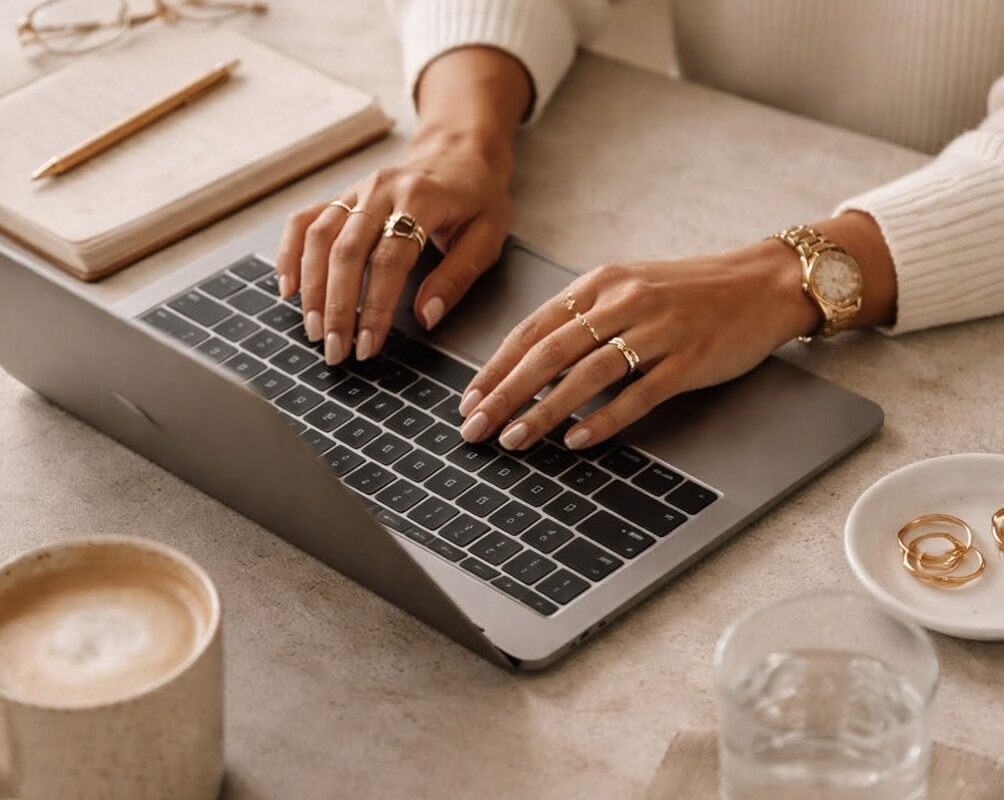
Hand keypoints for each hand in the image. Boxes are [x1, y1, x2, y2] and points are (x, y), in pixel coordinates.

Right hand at [275, 129, 511, 363]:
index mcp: (421, 198)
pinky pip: (305, 221)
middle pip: (346, 251)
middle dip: (337, 307)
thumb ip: (456, 277)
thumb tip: (426, 317)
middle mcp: (381, 190)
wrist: (459, 153)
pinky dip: (290, 253)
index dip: (375, 306)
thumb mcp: (487, 237)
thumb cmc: (476, 198)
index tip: (368, 345)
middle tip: (336, 349)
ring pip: (319, 238)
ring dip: (312, 288)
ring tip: (314, 329)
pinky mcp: (342, 196)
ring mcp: (356, 191)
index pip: (389, 260)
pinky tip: (289, 287)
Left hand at [456, 240, 822, 450]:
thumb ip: (583, 317)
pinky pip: (640, 394)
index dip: (496, 367)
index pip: (534, 329)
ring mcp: (658, 330)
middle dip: (505, 394)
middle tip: (475, 427)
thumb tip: (529, 361)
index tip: (470, 399)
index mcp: (601, 283)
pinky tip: (577, 441)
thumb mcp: (628, 288)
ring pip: (588, 375)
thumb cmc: (689, 292)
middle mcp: (624, 302)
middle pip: (550, 353)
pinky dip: (604, 419)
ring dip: (545, 411)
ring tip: (514, 439)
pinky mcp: (690, 359)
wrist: (762, 283)